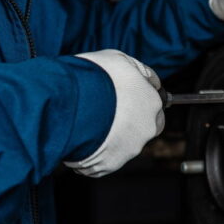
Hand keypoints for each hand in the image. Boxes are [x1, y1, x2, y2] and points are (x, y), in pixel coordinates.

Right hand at [65, 50, 163, 177]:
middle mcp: (147, 128)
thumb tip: (150, 80)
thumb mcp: (120, 60)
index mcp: (152, 102)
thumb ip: (139, 71)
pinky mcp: (110, 164)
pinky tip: (83, 135)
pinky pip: (105, 157)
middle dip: (131, 119)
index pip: (154, 101)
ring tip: (89, 120)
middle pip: (144, 125)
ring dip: (112, 134)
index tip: (125, 94)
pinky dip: (96, 149)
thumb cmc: (94, 78)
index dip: (138, 96)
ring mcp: (129, 148)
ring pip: (124, 142)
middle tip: (109, 109)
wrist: (69, 104)